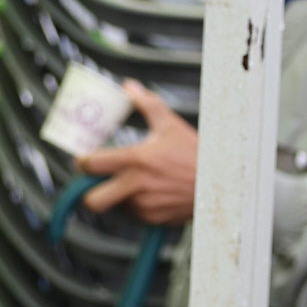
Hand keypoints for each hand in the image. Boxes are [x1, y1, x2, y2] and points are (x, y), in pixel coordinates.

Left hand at [77, 81, 200, 224]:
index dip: (82, 163)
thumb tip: (130, 88)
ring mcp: (146, 205)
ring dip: (118, 198)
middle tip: (97, 183)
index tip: (86, 161)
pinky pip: (136, 216)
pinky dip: (138, 207)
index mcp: (135, 160)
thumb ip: (147, 104)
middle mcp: (137, 186)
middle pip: (92, 200)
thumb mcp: (171, 126)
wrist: (224, 181)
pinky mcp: (157, 219)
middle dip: (89, 193)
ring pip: (115, 208)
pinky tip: (151, 194)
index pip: (89, 165)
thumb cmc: (198, 155)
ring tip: (133, 185)